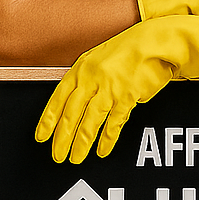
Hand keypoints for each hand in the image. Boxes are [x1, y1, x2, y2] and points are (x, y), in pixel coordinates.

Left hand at [36, 14, 198, 163]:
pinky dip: (107, 139)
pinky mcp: (127, 96)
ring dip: (81, 143)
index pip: (58, 98)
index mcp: (81, 67)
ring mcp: (109, 87)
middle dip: (61, 138)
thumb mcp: (101, 58)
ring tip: (75, 158)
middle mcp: (92, 78)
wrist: (157, 41)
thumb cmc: (131, 48)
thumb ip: (87, 78)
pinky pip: (113, 123)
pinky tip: (102, 150)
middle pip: (70, 114)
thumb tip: (76, 101)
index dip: (47, 120)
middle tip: (57, 155)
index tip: (41, 136)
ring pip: (88, 122)